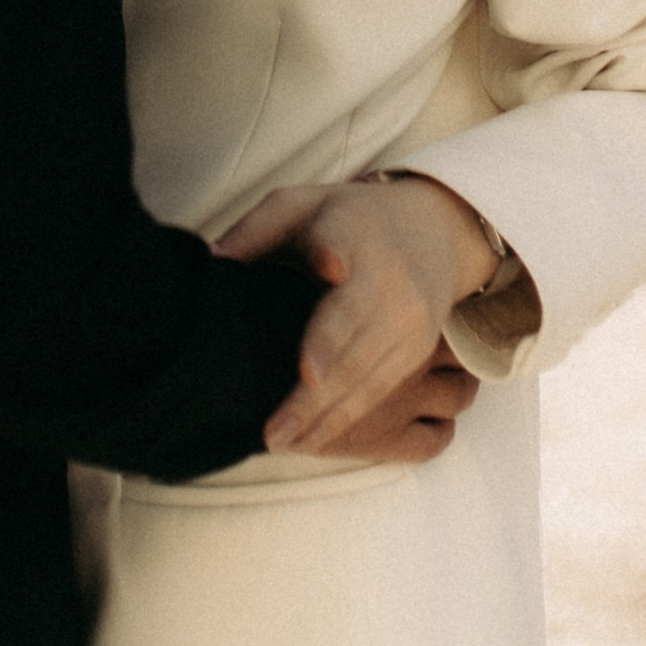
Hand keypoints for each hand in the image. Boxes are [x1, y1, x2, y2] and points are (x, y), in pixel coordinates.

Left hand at [219, 173, 499, 460]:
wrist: (434, 230)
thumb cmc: (345, 219)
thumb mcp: (299, 204)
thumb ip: (254, 231)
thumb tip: (211, 264)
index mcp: (351, 235)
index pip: (338, 260)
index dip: (327, 307)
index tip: (310, 352)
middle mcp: (388, 280)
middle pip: (350, 342)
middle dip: (313, 392)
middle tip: (273, 430)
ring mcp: (409, 319)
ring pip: (366, 375)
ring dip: (326, 416)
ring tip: (283, 441)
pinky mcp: (417, 347)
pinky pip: (382, 389)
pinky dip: (348, 418)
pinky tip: (315, 439)